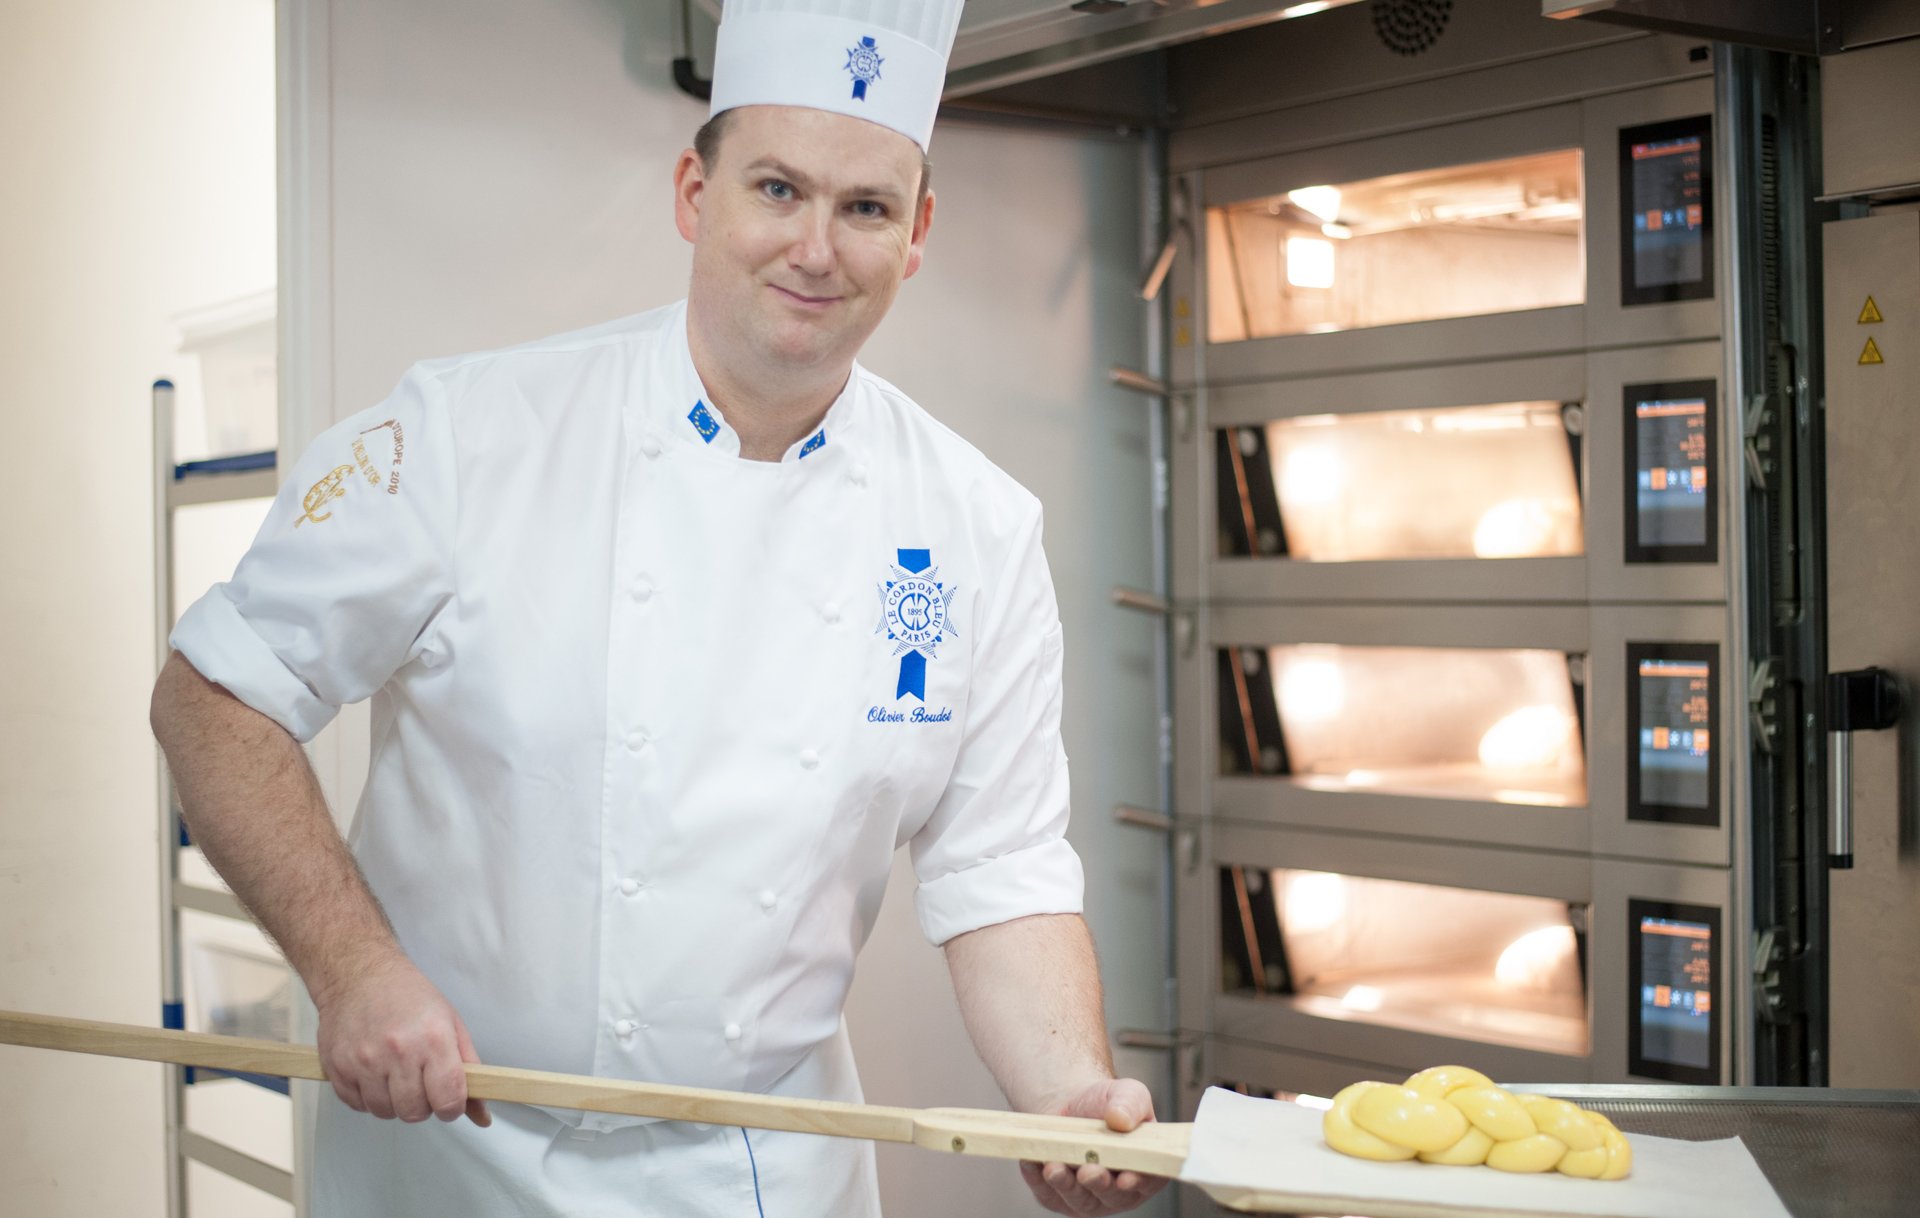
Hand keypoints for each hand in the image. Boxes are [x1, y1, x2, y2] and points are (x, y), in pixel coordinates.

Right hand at [313, 947, 489, 1126]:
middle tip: (420, 1081)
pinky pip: (357, 1105)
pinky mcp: (337, 1068)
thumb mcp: (451, 1023)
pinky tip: (373, 1073)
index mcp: (433, 1039)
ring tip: (395, 1073)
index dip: (452, 1107)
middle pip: (414, 1112)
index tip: (448, 1101)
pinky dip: (368, 1097)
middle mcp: (398, 1052)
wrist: (359, 974)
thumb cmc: (409, 996)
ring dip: (393, 1101)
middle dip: (422, 1104)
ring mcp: (364, 1061)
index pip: (448, 1099)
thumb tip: (481, 1115)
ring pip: (385, 1112)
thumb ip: (469, 1070)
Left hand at [1019, 1078, 1169, 1215]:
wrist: (1072, 1106)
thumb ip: (1131, 1103)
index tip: (1126, 1178)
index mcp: (1146, 1169)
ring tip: (1053, 1166)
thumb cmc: (1106, 1105)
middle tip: (1088, 1171)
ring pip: (1078, 1199)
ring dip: (1065, 1184)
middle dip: (1098, 1184)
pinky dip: (1037, 1179)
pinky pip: (1047, 1193)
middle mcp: (1120, 1191)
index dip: (1140, 1182)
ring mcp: (1089, 1198)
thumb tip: (1120, 1119)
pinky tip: (1031, 1161)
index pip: (1149, 1181)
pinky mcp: (1059, 1197)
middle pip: (1112, 1196)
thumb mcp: (1127, 1093)